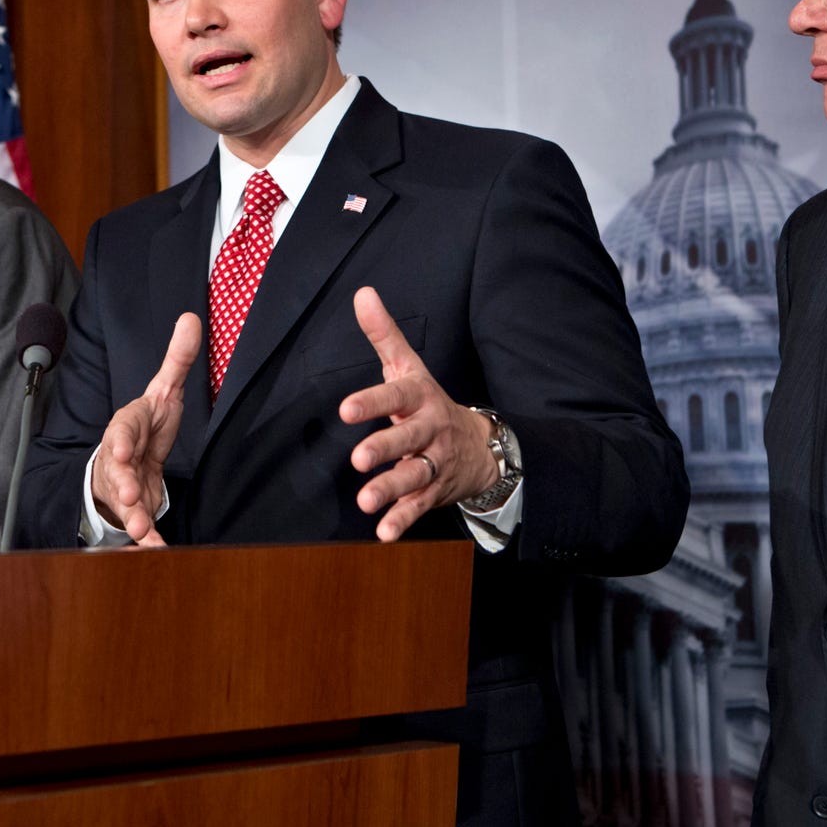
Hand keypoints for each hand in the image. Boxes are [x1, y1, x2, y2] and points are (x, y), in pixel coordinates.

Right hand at [92, 313, 200, 546]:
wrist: (128, 459)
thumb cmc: (147, 424)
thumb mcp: (163, 390)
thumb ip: (177, 359)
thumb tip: (192, 316)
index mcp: (127, 426)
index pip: (122, 429)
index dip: (121, 439)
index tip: (124, 448)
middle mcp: (118, 458)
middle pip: (116, 470)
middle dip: (122, 483)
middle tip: (129, 495)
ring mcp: (122, 486)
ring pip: (123, 502)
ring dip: (133, 517)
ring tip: (144, 532)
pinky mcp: (134, 509)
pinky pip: (138, 526)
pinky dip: (148, 540)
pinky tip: (157, 550)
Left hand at [340, 286, 499, 541]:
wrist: (481, 444)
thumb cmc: (429, 401)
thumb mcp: (409, 366)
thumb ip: (384, 333)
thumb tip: (362, 293)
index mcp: (419, 398)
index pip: (396, 396)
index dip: (373, 402)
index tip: (345, 408)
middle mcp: (428, 430)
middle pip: (408, 439)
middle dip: (385, 449)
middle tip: (358, 458)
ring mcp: (434, 462)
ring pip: (414, 476)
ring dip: (390, 489)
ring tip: (366, 502)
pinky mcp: (433, 491)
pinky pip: (418, 506)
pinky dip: (402, 520)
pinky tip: (383, 533)